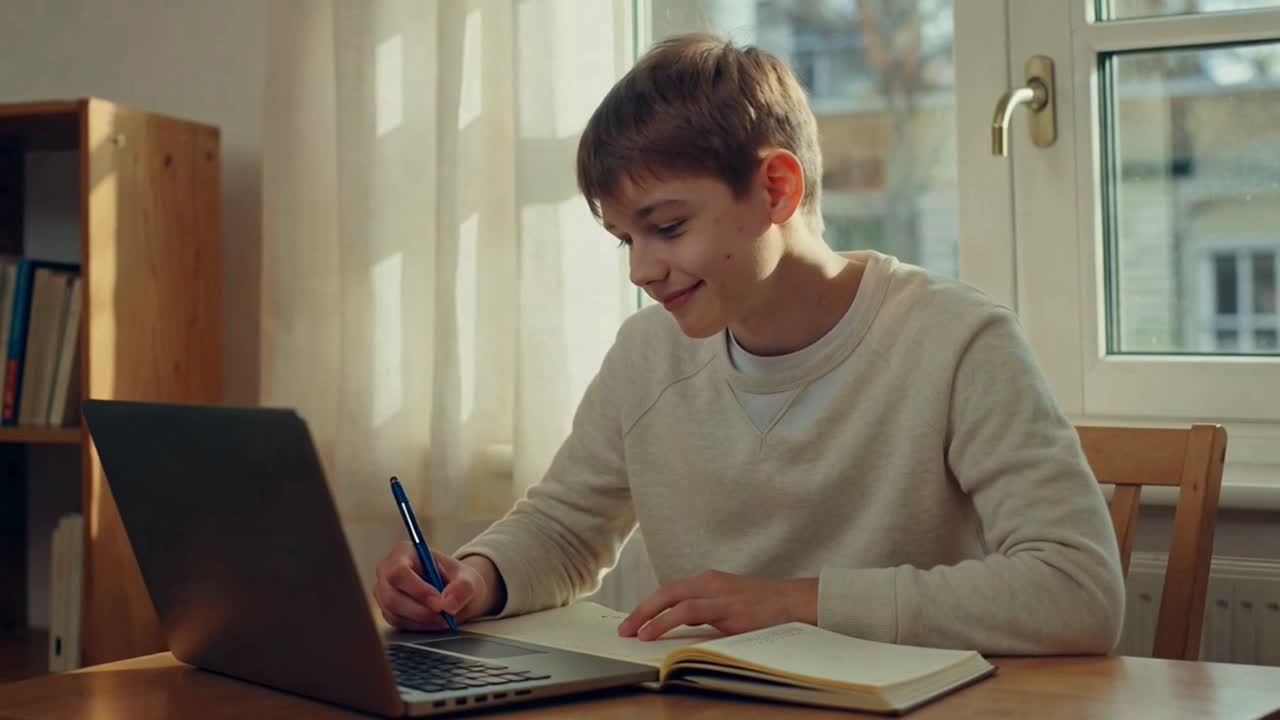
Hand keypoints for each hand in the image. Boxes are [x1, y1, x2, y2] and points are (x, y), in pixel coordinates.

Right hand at [373, 542, 497, 629]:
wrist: (455, 591)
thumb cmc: (457, 579)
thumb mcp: (468, 579)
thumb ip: (462, 588)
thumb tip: (448, 603)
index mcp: (404, 552)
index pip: (399, 572)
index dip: (418, 591)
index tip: (439, 603)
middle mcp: (387, 571)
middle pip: (392, 597)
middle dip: (420, 611)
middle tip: (445, 617)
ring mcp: (384, 592)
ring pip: (394, 613)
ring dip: (422, 621)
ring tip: (444, 619)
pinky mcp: (387, 610)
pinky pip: (398, 624)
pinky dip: (419, 626)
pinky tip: (434, 621)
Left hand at [618, 570, 818, 640]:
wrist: (799, 602)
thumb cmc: (767, 608)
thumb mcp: (731, 608)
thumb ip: (707, 614)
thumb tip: (679, 632)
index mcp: (710, 582)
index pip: (671, 591)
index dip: (649, 606)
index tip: (633, 621)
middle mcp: (711, 583)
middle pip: (666, 591)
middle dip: (641, 610)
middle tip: (623, 629)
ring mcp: (720, 594)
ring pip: (673, 599)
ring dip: (648, 615)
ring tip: (632, 632)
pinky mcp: (729, 608)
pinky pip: (690, 612)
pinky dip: (667, 620)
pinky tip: (653, 632)